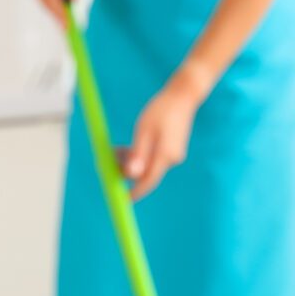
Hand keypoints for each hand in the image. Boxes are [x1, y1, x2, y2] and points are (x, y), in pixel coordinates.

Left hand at [118, 70, 206, 198]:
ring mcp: (173, 155)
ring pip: (147, 166)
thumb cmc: (161, 110)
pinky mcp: (171, 150)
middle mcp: (172, 159)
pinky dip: (139, 155)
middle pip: (145, 174)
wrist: (183, 96)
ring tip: (118, 148)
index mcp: (165, 156)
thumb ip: (138, 155)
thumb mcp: (144, 131)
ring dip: (131, 160)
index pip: (148, 182)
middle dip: (126, 170)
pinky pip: (152, 159)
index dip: (134, 193)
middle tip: (112, 157)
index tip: (121, 199)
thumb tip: (131, 175)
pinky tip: (131, 145)